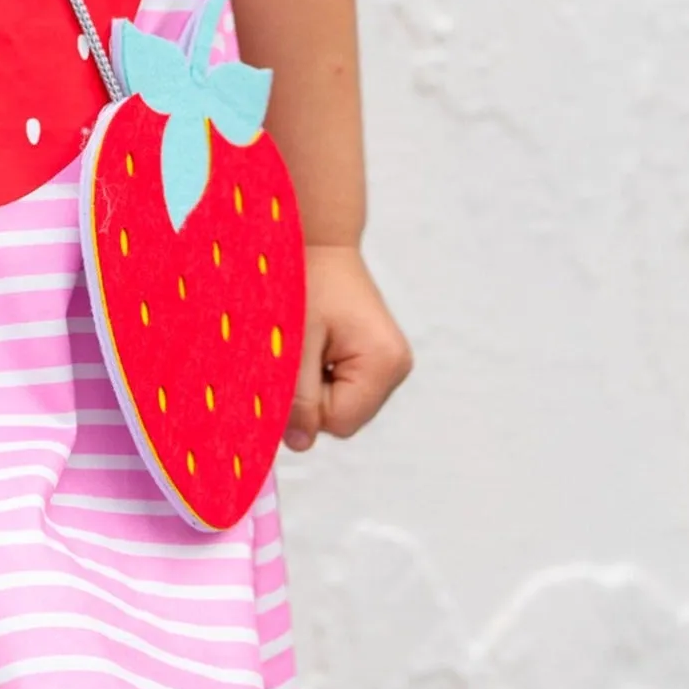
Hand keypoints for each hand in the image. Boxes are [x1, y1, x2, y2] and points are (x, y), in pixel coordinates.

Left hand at [287, 243, 410, 451]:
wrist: (320, 243)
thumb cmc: (307, 282)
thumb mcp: (296, 343)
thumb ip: (298, 397)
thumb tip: (298, 445)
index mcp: (384, 363)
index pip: (339, 423)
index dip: (305, 406)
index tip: (291, 367)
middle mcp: (397, 367)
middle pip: (343, 418)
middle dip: (312, 394)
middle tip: (299, 349)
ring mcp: (391, 363)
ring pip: (341, 404)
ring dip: (315, 383)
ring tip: (310, 341)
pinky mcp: (378, 357)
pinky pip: (344, 386)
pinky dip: (323, 373)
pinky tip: (318, 342)